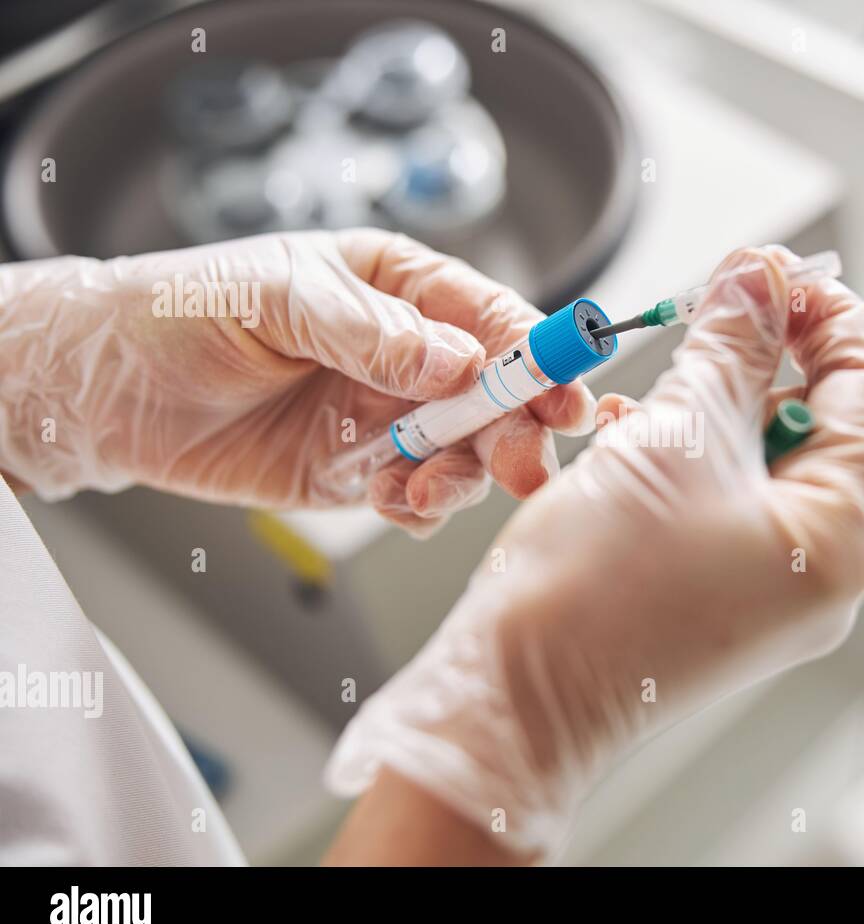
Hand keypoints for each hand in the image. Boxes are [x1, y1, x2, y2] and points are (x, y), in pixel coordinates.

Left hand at [0, 229, 593, 535]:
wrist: (108, 390)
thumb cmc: (183, 311)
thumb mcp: (275, 298)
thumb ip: (369, 330)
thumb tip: (454, 362)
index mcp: (401, 287)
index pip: (491, 317)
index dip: (536, 354)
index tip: (565, 391)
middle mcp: (409, 354)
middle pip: (497, 394)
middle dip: (520, 429)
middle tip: (526, 463)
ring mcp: (388, 416)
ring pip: (467, 453)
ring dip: (463, 477)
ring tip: (424, 491)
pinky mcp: (361, 471)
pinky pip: (417, 496)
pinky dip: (418, 508)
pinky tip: (389, 502)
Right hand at [325, 246, 863, 856]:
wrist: (513, 693)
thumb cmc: (595, 587)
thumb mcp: (676, 435)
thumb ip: (732, 346)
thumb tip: (761, 277)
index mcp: (837, 540)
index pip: (863, 395)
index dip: (826, 317)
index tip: (782, 269)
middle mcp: (814, 574)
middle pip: (808, 428)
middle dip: (756, 359)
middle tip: (714, 301)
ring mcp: (762, 593)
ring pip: (751, 463)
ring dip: (706, 405)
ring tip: (650, 379)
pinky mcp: (709, 598)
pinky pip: (713, 504)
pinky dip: (678, 458)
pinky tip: (625, 433)